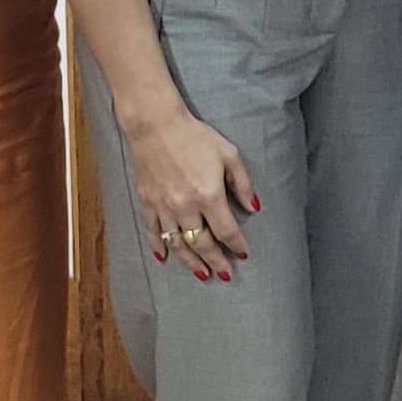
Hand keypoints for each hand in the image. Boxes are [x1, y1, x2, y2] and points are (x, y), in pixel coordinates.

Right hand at [126, 104, 256, 280]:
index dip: (236, 245)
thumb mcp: (229, 155)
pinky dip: (158, 246)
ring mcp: (164, 207)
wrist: (156, 125)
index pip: (226, 230)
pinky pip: (153, 231)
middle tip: (224, 274)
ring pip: (178, 243)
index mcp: (209, 196)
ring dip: (190, 262)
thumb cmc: (195, 137)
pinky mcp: (147, 202)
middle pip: (203, 243)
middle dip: (215, 261)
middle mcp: (185, 207)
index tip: (243, 254)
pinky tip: (164, 258)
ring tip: (201, 275)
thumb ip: (242, 184)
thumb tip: (254, 208)